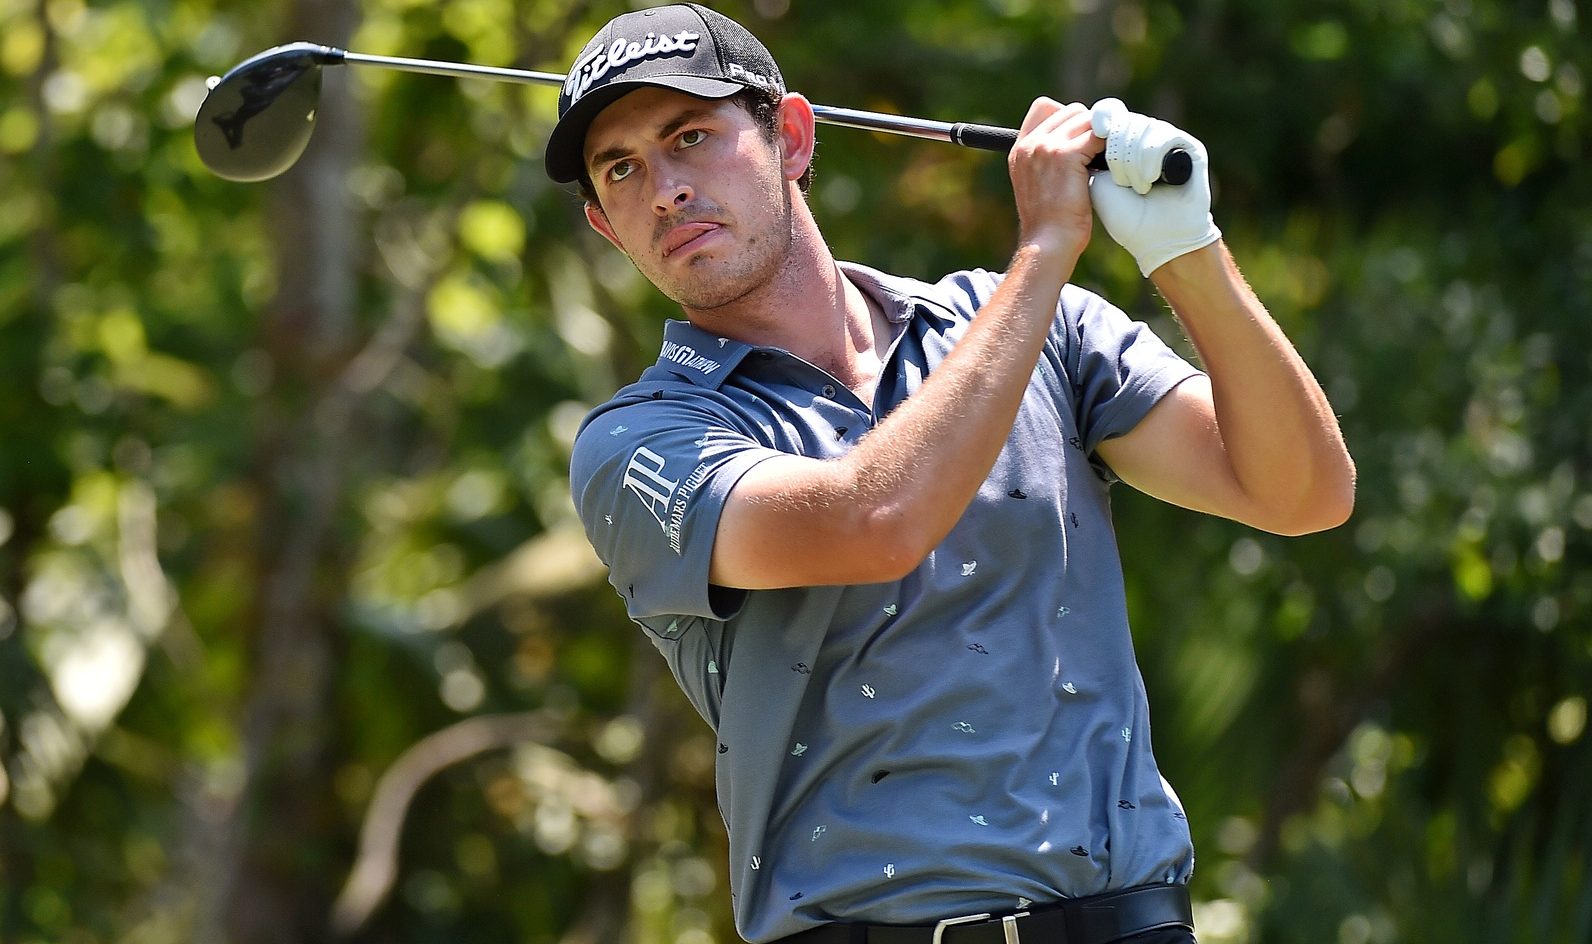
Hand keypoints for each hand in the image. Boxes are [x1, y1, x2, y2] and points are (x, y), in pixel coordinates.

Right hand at [1008, 98, 1103, 260]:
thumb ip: (1049, 161)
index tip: (1081, 140)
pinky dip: (1109, 145)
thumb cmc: (1051, 223)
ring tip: (1106, 159)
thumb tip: (1082, 143)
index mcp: (1020, 150)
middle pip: (1071, 111)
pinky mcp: (1066, 154)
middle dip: (1089, 128)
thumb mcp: (1040, 186)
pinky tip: (1111, 163)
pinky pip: (1098, 134)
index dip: (1068, 118)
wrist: (1048, 243)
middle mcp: (1029, 144)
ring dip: (1101, 136)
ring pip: (1086, 119)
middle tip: (1099, 153)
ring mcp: (1046, 147)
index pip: (1044, 107)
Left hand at [1088, 98, 1221, 276]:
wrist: (1157, 239)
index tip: (1094, 136)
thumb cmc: (1125, 216)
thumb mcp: (1096, 179)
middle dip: (1117, 149)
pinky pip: (1164, 136)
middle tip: (1119, 180)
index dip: (1101, 122)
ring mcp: (1169, 141)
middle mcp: (1146, 138)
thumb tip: (1081, 120)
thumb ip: (1088, 150)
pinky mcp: (1190, 148)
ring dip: (1133, 160)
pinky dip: (1152, 158)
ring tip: (1136, 187)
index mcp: (1123, 144)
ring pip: (1143, 127)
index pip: (1110, 116)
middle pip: (1125, 119)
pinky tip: (1150, 180)